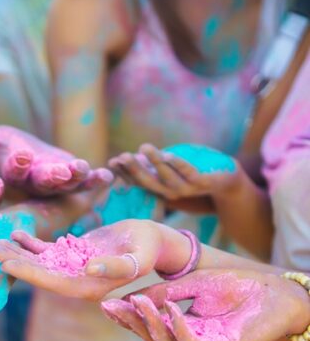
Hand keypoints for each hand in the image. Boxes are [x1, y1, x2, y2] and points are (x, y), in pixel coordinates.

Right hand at [0, 118, 112, 196]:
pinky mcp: (77, 181)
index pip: (14, 172)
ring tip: (82, 168)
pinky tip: (107, 175)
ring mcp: (58, 185)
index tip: (20, 155)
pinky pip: (87, 182)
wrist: (33, 157)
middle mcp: (36, 184)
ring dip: (76, 177)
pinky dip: (96, 180)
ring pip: (67, 184)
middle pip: (43, 182)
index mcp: (15, 175)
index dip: (17, 165)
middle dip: (51, 177)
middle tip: (60, 172)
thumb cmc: (10, 148)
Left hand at [0, 219, 165, 300]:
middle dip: (15, 262)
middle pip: (40, 273)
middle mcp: (77, 279)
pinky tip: (15, 233)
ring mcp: (72, 266)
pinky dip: (31, 242)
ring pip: (39, 261)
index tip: (6, 265)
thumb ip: (118, 267)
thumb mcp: (138, 256)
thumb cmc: (149, 248)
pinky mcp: (72, 253)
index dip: (29, 274)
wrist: (152, 240)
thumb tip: (90, 269)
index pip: (53, 282)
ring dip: (17, 252)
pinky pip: (47, 249)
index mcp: (90, 286)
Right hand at [101, 268, 309, 340]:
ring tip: (136, 301)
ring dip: (148, 323)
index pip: (148, 326)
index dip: (126, 316)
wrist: (277, 290)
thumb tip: (130, 298)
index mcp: (182, 328)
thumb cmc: (237, 286)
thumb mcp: (191, 285)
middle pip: (151, 338)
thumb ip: (163, 293)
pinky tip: (167, 308)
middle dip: (130, 322)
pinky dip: (177, 326)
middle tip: (111, 306)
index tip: (105, 304)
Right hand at [108, 143, 239, 200]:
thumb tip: (128, 157)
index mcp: (160, 188)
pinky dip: (179, 165)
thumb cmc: (196, 173)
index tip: (112, 161)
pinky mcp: (204, 182)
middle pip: (149, 181)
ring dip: (155, 163)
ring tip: (144, 148)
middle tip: (122, 156)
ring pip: (167, 177)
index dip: (124, 172)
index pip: (138, 181)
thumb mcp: (171, 167)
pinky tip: (169, 155)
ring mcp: (187, 189)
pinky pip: (189, 173)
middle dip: (135, 169)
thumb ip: (153, 164)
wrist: (227, 184)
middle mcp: (170, 193)